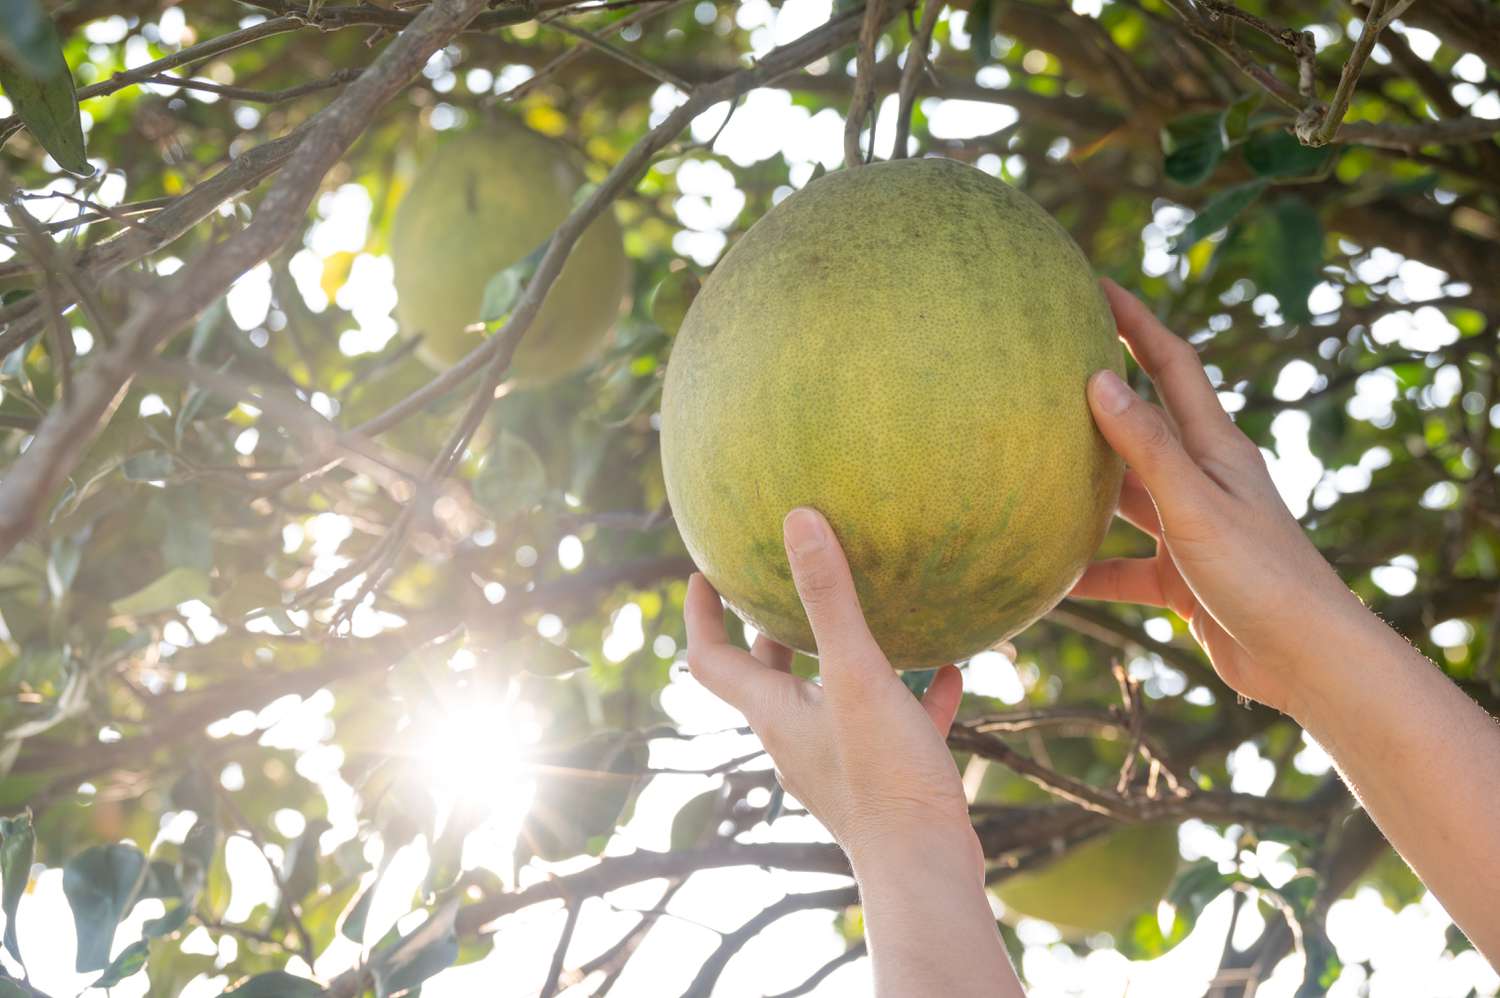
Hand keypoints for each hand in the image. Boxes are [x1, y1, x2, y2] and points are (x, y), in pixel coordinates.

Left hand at [684, 507, 979, 872]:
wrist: (925, 869)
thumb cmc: (883, 776)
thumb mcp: (857, 674)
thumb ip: (830, 599)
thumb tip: (798, 520)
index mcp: (773, 713)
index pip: (710, 659)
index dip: (700, 615)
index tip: (703, 573)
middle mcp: (794, 739)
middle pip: (767, 677)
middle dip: (771, 630)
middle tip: (783, 584)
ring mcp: (837, 764)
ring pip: (830, 699)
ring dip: (843, 661)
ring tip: (872, 619)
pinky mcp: (882, 783)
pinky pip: (888, 728)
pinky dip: (907, 698)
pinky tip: (945, 674)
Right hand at [1072, 279, 1369, 715]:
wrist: (1305, 660)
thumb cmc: (1260, 575)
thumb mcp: (1195, 506)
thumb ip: (1147, 448)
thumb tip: (1098, 380)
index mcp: (1216, 448)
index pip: (1172, 366)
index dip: (1136, 322)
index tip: (1095, 287)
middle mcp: (1202, 480)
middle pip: (1141, 426)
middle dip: (1096, 397)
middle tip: (1043, 368)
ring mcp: (1191, 529)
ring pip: (1124, 498)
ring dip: (1081, 489)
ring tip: (1026, 472)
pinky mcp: (1181, 578)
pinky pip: (1122, 567)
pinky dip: (1086, 570)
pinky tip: (1044, 577)